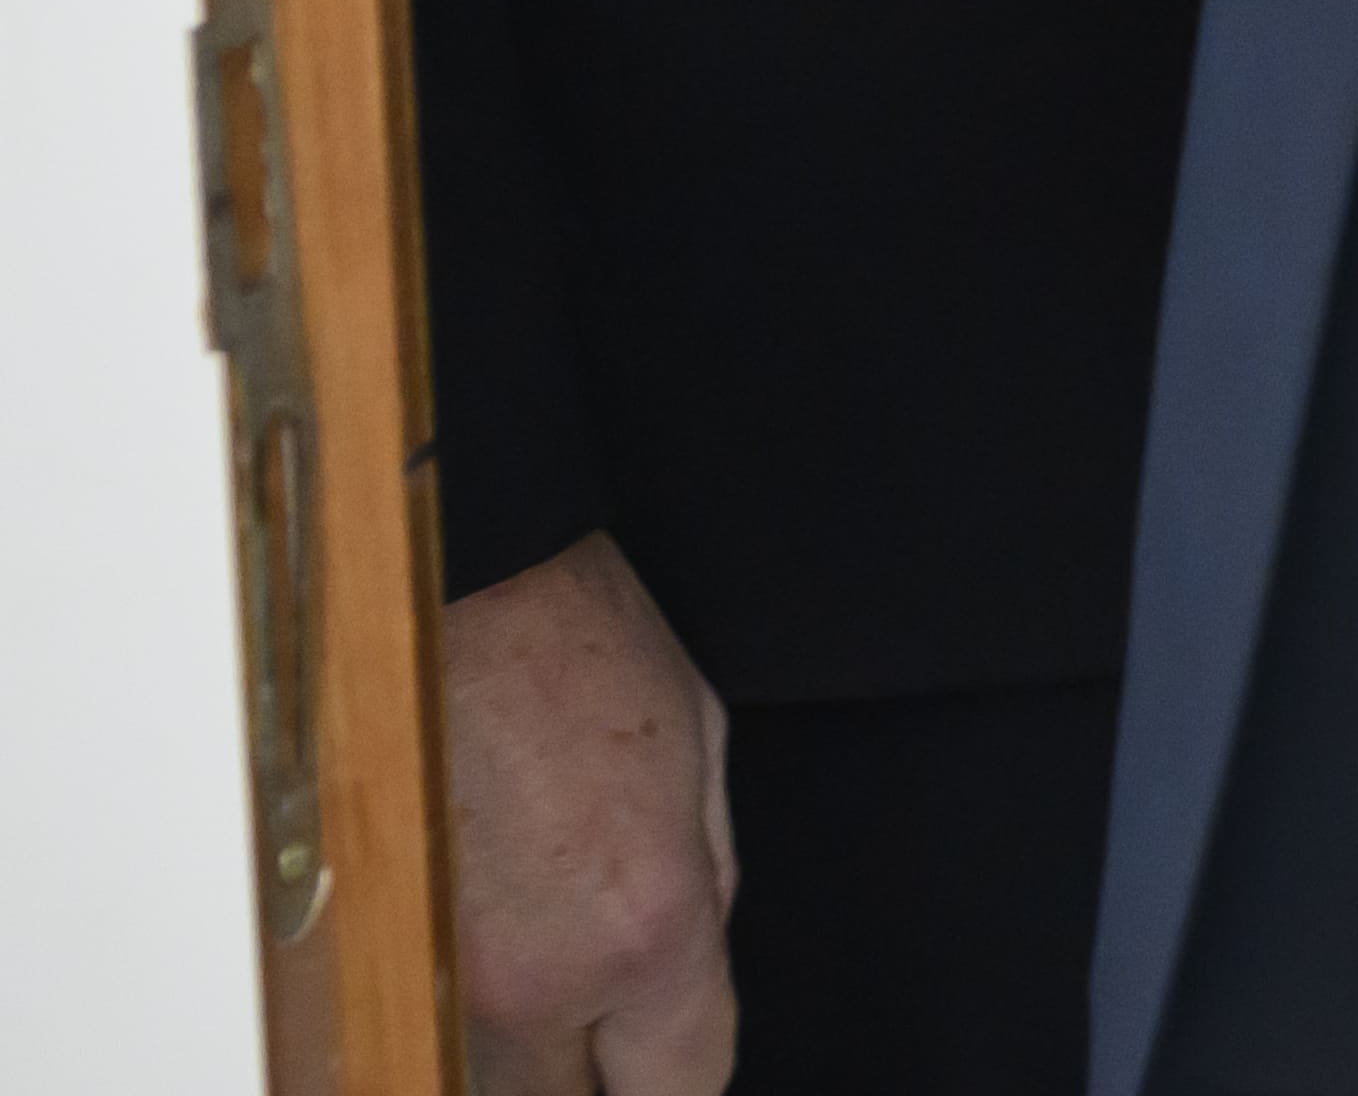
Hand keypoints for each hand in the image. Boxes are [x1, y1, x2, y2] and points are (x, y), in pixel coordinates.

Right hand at [444, 531, 733, 1093]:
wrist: (448, 590)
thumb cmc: (577, 650)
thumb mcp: (702, 762)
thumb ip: (703, 887)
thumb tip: (687, 967)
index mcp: (646, 928)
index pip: (681, 1083)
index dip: (681, 1071)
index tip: (674, 1053)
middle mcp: (538, 976)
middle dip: (595, 1074)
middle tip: (607, 1023)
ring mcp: (445, 973)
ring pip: (485, 1081)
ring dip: (522, 1055)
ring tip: (546, 975)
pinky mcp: (376, 949)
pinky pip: (426, 1024)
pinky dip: (454, 1016)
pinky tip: (481, 960)